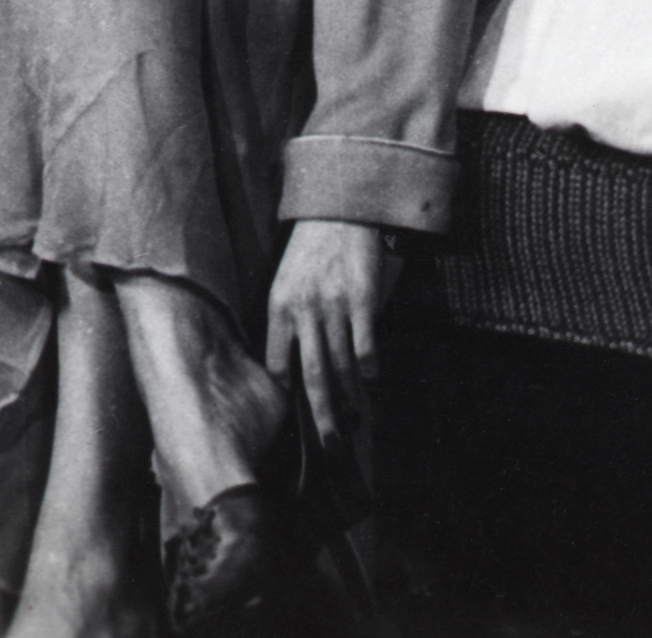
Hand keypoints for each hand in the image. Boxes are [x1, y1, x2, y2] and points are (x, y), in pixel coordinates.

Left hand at [265, 217, 394, 445]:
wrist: (341, 206)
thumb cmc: (312, 247)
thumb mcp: (287, 279)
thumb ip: (290, 318)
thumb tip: (293, 360)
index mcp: (279, 306)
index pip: (278, 364)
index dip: (288, 391)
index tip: (297, 414)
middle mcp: (303, 309)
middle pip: (312, 376)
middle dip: (322, 416)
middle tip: (330, 445)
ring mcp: (333, 305)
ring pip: (341, 365)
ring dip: (350, 397)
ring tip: (356, 419)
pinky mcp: (361, 298)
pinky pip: (365, 344)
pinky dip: (370, 366)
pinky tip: (373, 377)